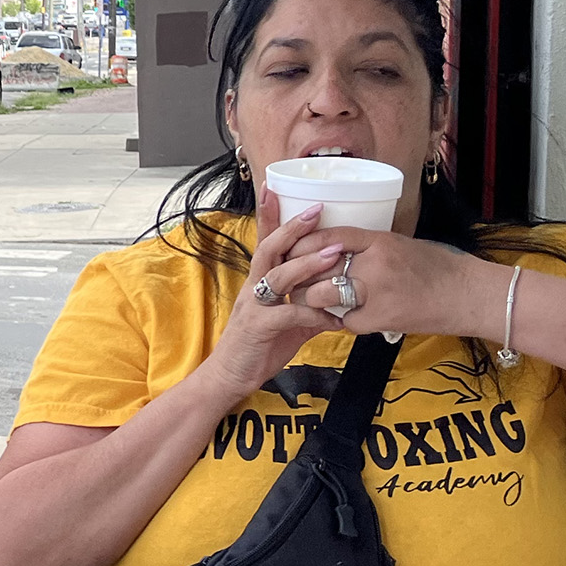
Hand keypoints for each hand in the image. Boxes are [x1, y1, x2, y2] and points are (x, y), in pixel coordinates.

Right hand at [197, 196, 348, 403]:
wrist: (228, 378)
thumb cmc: (256, 349)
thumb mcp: (287, 324)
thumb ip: (308, 307)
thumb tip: (337, 302)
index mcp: (258, 282)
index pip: (264, 242)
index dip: (270, 215)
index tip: (277, 187)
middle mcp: (252, 288)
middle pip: (269, 249)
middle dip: (292, 228)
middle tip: (318, 210)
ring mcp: (253, 307)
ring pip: (279, 276)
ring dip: (307, 264)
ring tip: (334, 254)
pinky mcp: (258, 328)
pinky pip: (289, 315)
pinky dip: (315, 314)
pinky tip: (336, 318)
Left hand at [288, 227, 489, 338]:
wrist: (470, 295)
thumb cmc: (440, 268)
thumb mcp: (401, 245)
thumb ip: (368, 246)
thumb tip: (332, 248)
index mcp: (381, 241)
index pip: (329, 236)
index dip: (305, 242)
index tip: (293, 248)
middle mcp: (375, 264)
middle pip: (317, 266)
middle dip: (300, 275)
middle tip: (294, 280)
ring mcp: (376, 293)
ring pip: (321, 295)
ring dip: (312, 300)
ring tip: (315, 300)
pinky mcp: (379, 320)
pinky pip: (345, 321)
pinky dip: (345, 321)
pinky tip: (353, 317)